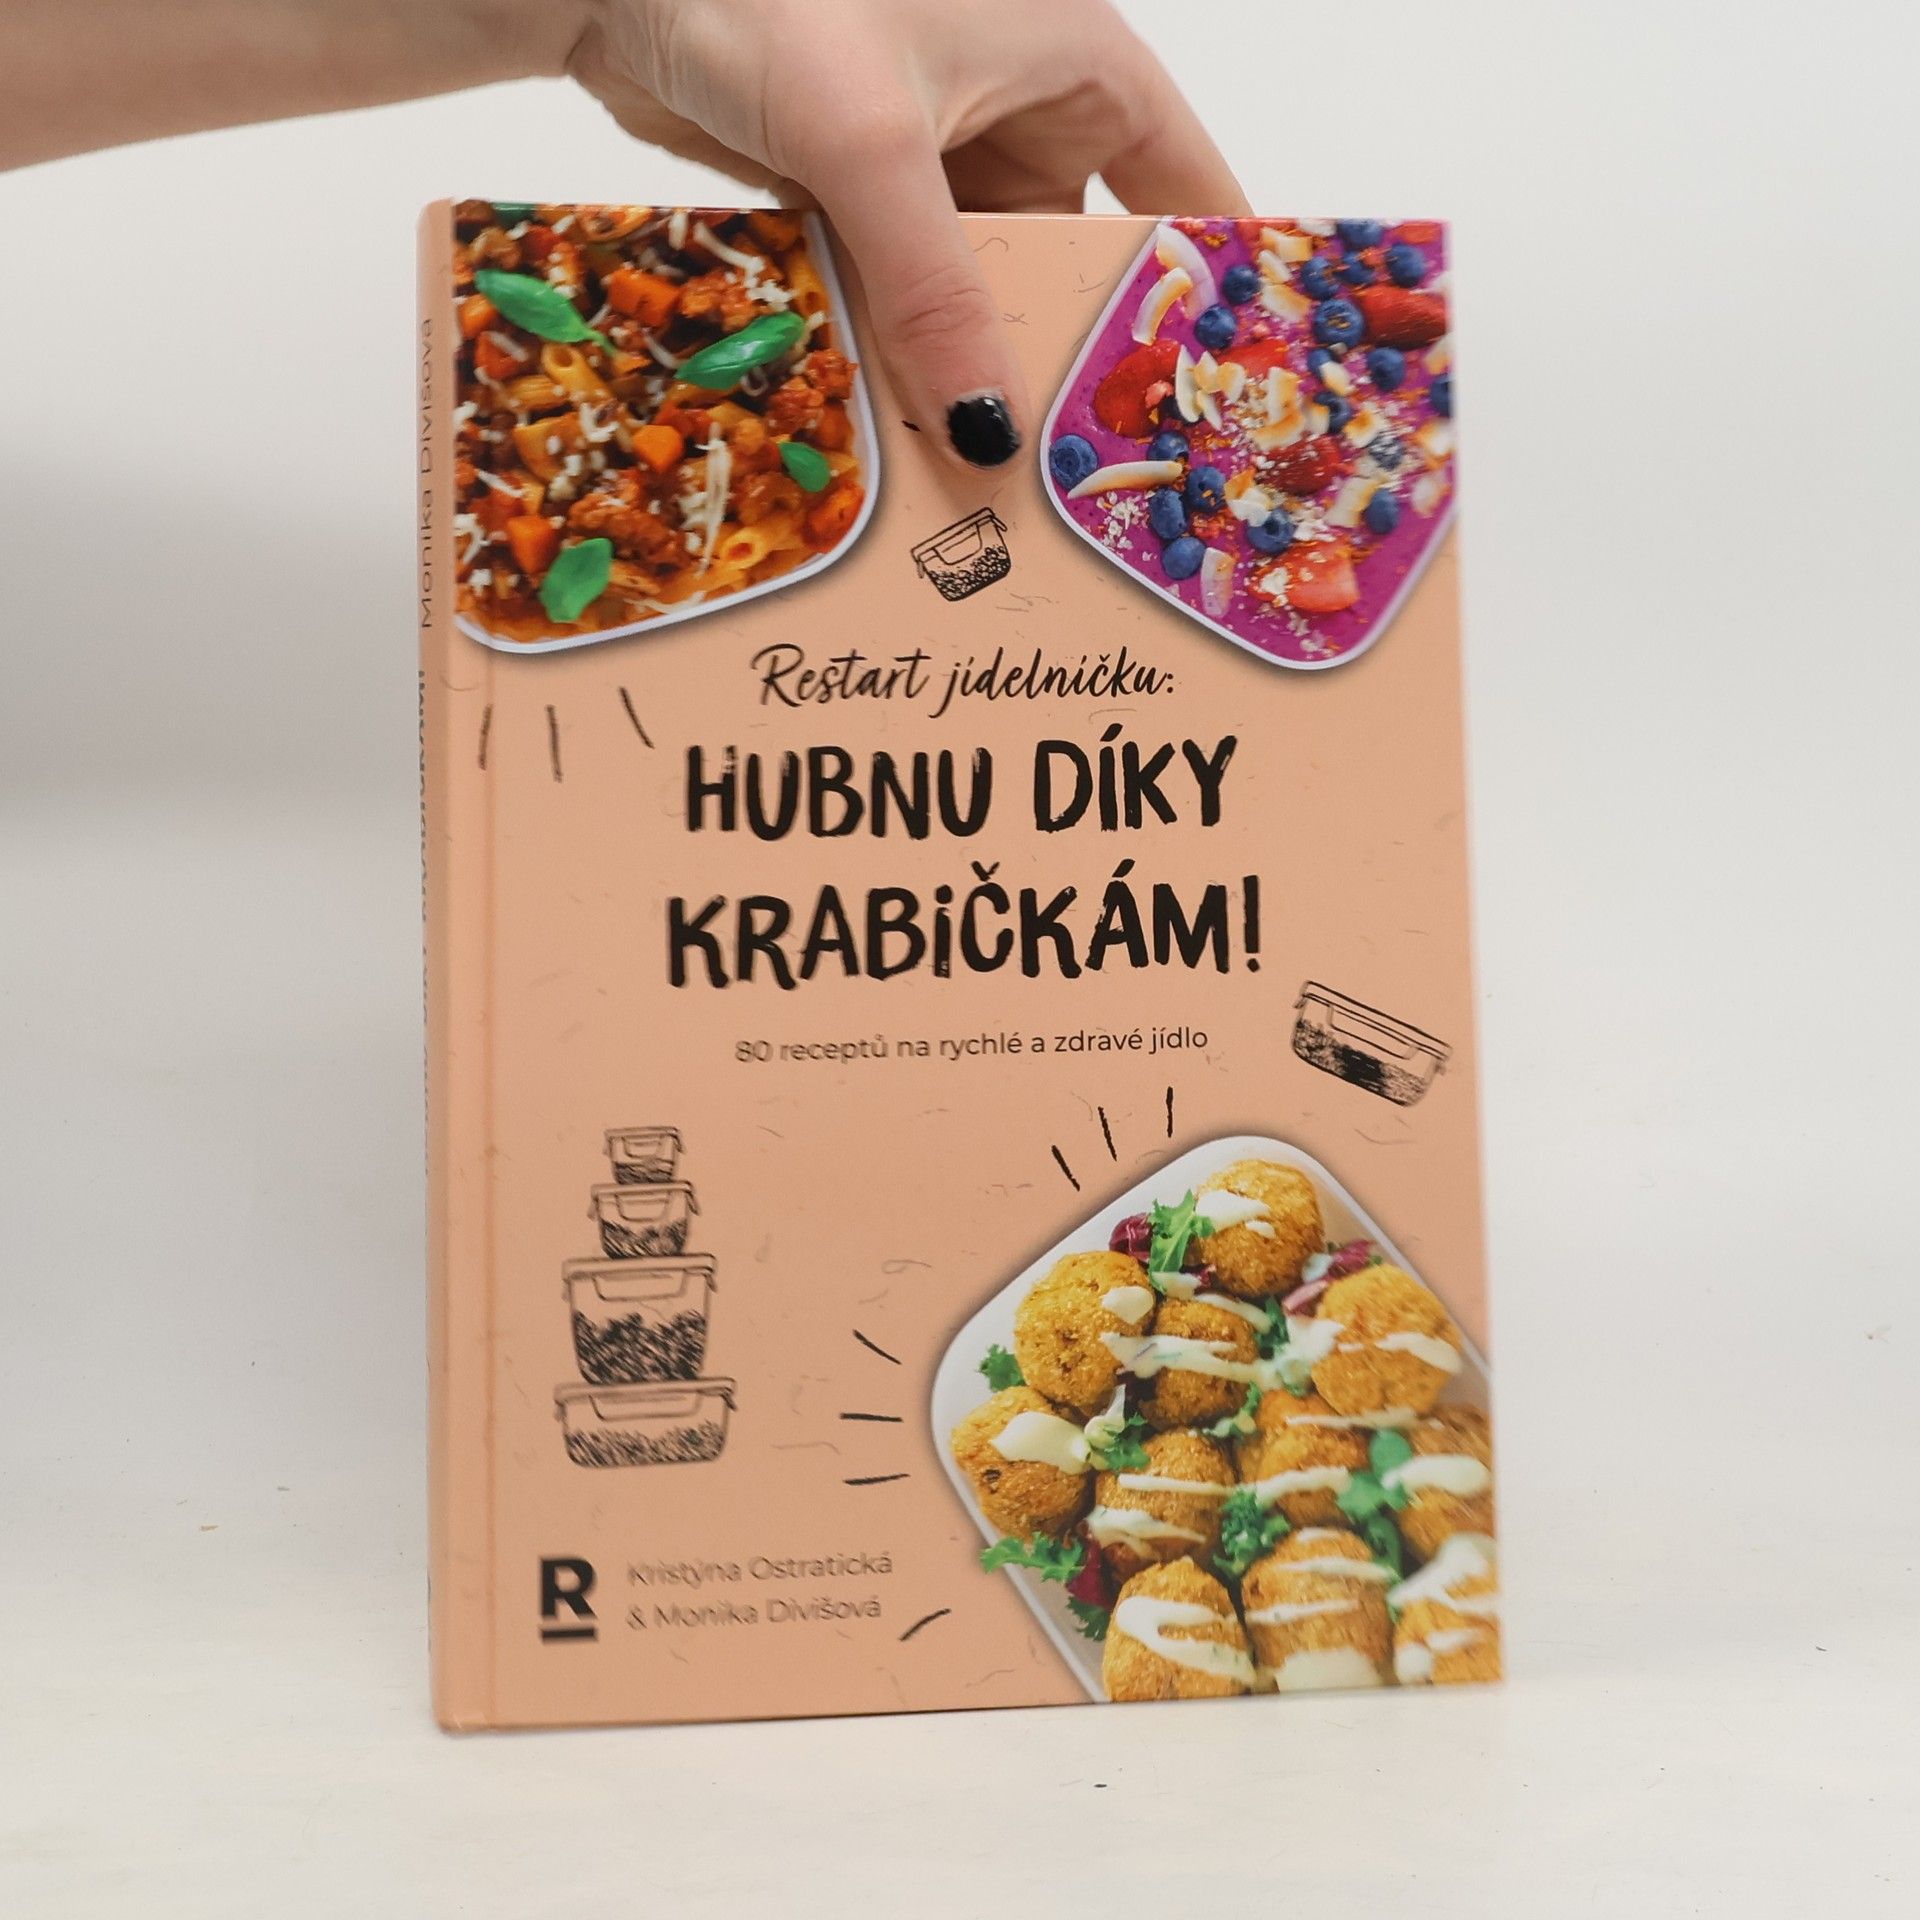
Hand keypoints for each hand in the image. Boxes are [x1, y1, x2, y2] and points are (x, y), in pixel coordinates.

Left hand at [563, 0, 1247, 464]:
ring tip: (995, 483)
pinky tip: (909, 432)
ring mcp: (934, 165)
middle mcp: (1016, 115)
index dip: (1204, 281)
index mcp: (1073, 65)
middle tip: (1087, 474)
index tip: (1220, 388)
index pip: (1181, 181)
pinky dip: (904, 355)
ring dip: (976, 370)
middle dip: (1070, 355)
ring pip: (981, 292)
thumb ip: (935, 291)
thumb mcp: (871, 142)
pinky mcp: (859, 201)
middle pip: (1073, 260)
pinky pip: (904, 298)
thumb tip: (990, 433)